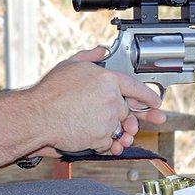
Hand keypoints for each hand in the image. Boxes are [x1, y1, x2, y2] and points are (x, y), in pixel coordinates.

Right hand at [27, 47, 165, 156]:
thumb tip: (100, 51)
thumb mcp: (70, 65)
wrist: (38, 115)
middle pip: (127, 110)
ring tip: (103, 132)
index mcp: (107, 79)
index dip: (148, 95)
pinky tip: (91, 137)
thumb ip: (89, 57)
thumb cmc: (50, 92)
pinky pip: (108, 143)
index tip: (156, 102)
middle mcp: (111, 99)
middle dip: (124, 117)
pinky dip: (102, 143)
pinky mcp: (101, 137)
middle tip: (119, 121)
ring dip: (114, 132)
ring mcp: (108, 119)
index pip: (136, 86)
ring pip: (118, 128)